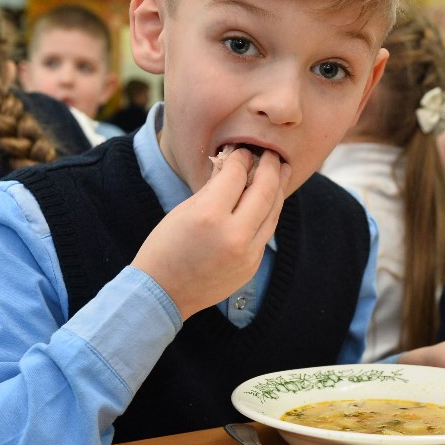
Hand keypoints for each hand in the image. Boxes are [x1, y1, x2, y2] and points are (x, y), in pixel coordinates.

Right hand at [131, 149, 289, 319]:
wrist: (163, 293)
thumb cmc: (165, 248)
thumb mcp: (184, 210)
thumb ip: (213, 186)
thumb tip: (230, 162)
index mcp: (210, 216)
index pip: (236, 176)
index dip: (241, 158)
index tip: (242, 150)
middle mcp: (234, 235)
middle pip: (264, 191)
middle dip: (269, 167)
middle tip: (271, 153)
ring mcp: (247, 254)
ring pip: (273, 213)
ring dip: (278, 188)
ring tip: (281, 170)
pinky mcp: (252, 266)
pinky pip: (267, 232)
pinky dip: (270, 212)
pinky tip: (270, 199)